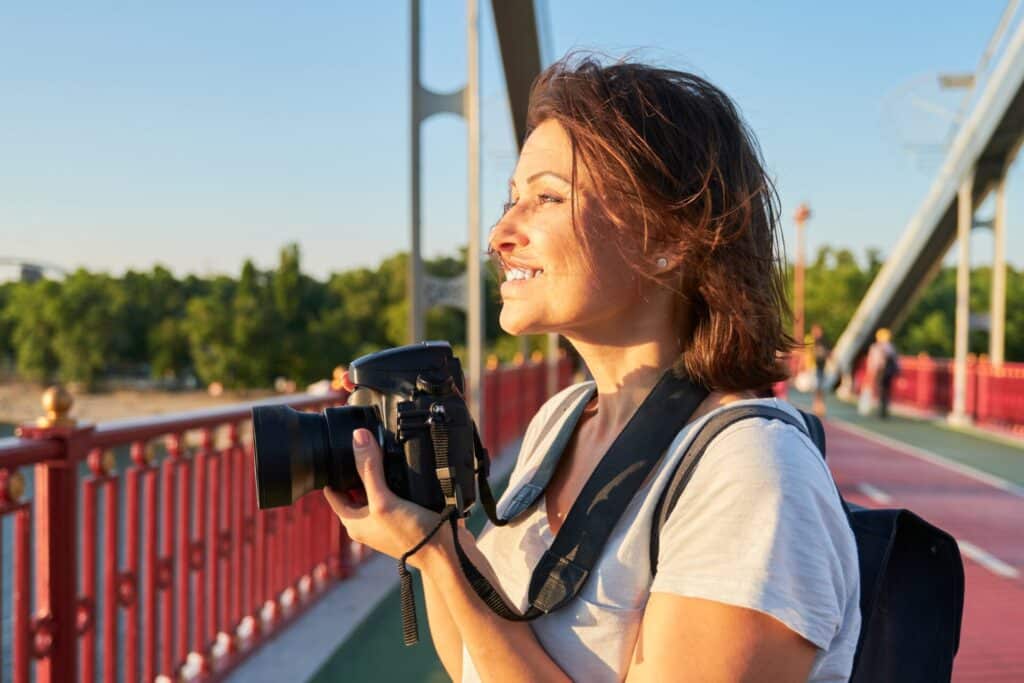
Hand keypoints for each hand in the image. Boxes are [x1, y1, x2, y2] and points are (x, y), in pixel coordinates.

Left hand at [323, 428, 448, 568]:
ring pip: (379, 488)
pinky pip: (398, 492)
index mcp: (354, 522)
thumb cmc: (411, 536)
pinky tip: (406, 465)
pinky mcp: (407, 515)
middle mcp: (369, 521)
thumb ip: (370, 470)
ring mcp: (388, 518)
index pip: (334, 492)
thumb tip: (358, 438)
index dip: (334, 471)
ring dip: (382, 471)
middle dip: (360, 467)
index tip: (338, 449)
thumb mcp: (384, 500)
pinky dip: (399, 479)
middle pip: (357, 487)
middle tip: (365, 443)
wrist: (446, 553)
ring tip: (385, 448)